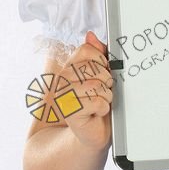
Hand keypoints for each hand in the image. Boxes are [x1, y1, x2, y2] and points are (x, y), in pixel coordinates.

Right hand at [61, 30, 113, 151]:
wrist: (91, 134)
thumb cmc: (98, 104)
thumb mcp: (102, 75)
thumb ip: (98, 55)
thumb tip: (90, 35)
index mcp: (69, 67)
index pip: (86, 49)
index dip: (101, 61)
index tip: (103, 73)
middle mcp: (62, 79)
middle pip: (94, 68)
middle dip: (106, 81)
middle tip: (102, 92)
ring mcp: (63, 95)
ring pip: (97, 85)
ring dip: (106, 96)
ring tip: (99, 102)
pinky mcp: (69, 112)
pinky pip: (97, 102)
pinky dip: (103, 109)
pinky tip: (96, 113)